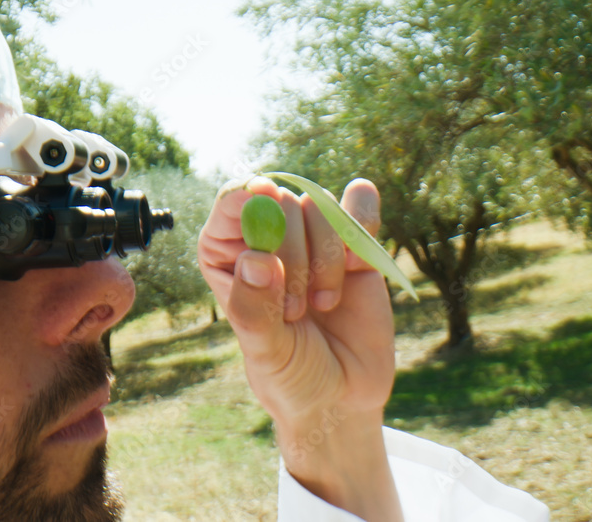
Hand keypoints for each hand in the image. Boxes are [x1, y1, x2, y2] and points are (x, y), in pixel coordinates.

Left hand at [198, 176, 401, 520]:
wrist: (342, 396)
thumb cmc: (290, 376)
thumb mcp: (267, 352)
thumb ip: (257, 308)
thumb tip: (256, 258)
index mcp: (229, 257)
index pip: (231, 207)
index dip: (245, 196)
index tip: (263, 195)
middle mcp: (267, 240)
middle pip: (280, 205)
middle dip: (293, 252)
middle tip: (297, 310)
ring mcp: (312, 239)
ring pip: (320, 208)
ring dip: (327, 259)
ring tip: (323, 306)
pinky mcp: (354, 244)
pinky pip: (359, 207)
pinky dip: (363, 221)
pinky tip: (359, 263)